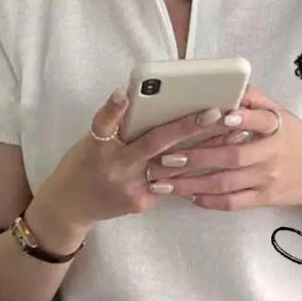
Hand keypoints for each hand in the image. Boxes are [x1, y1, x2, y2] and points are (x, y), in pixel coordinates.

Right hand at [35, 88, 224, 230]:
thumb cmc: (84, 164)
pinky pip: (170, 184)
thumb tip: (147, 101)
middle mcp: (115, 166)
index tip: (124, 94)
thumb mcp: (92, 141)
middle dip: (186, 128)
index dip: (114, 109)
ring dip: (204, 149)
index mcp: (98, 146)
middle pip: (153, 144)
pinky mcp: (141, 203)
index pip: (105, 123)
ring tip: (232, 134)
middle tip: (214, 113)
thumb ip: (118, 127)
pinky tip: (220, 160)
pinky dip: (193, 170)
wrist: (69, 206)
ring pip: (172, 166)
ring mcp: (130, 188)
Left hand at [145, 86, 301, 210]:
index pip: (260, 120)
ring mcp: (268, 179)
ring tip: (165, 182)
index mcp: (277, 127)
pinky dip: (210, 201)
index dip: (242, 118)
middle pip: (231, 157)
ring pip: (226, 183)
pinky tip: (189, 196)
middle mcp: (272, 153)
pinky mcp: (265, 199)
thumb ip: (257, 102)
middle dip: (196, 158)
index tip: (220, 115)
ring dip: (193, 183)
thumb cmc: (297, 140)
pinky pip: (234, 202)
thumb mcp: (284, 115)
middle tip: (165, 158)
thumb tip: (230, 84)